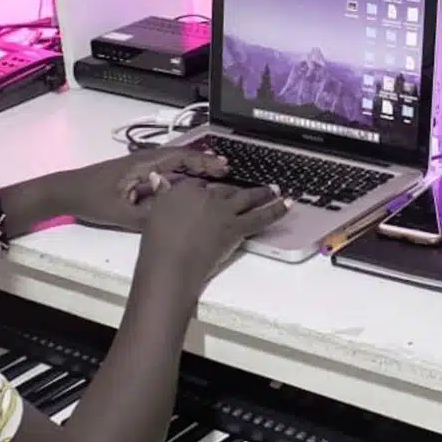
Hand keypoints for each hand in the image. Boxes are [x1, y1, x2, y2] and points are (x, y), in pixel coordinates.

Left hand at [37, 149, 233, 232]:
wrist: (67, 191)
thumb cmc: (93, 200)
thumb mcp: (123, 213)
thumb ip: (151, 216)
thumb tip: (179, 216)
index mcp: (143, 164)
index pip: (179, 157)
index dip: (203, 162)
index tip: (223, 167)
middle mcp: (143, 159)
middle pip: (179, 156)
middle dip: (203, 162)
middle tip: (226, 170)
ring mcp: (138, 165)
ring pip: (171, 162)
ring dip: (192, 166)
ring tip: (214, 175)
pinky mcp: (134, 173)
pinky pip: (162, 169)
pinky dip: (179, 173)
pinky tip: (187, 184)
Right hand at [141, 181, 288, 287]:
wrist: (172, 264)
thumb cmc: (158, 242)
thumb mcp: (154, 212)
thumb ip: (161, 193)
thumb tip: (157, 177)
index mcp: (186, 189)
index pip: (202, 183)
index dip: (209, 187)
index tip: (213, 188)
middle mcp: (208, 196)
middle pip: (226, 188)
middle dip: (239, 187)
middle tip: (250, 185)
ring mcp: (224, 211)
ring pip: (247, 198)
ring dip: (263, 193)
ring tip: (276, 189)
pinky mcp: (237, 228)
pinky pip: (261, 217)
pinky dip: (275, 210)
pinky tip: (286, 204)